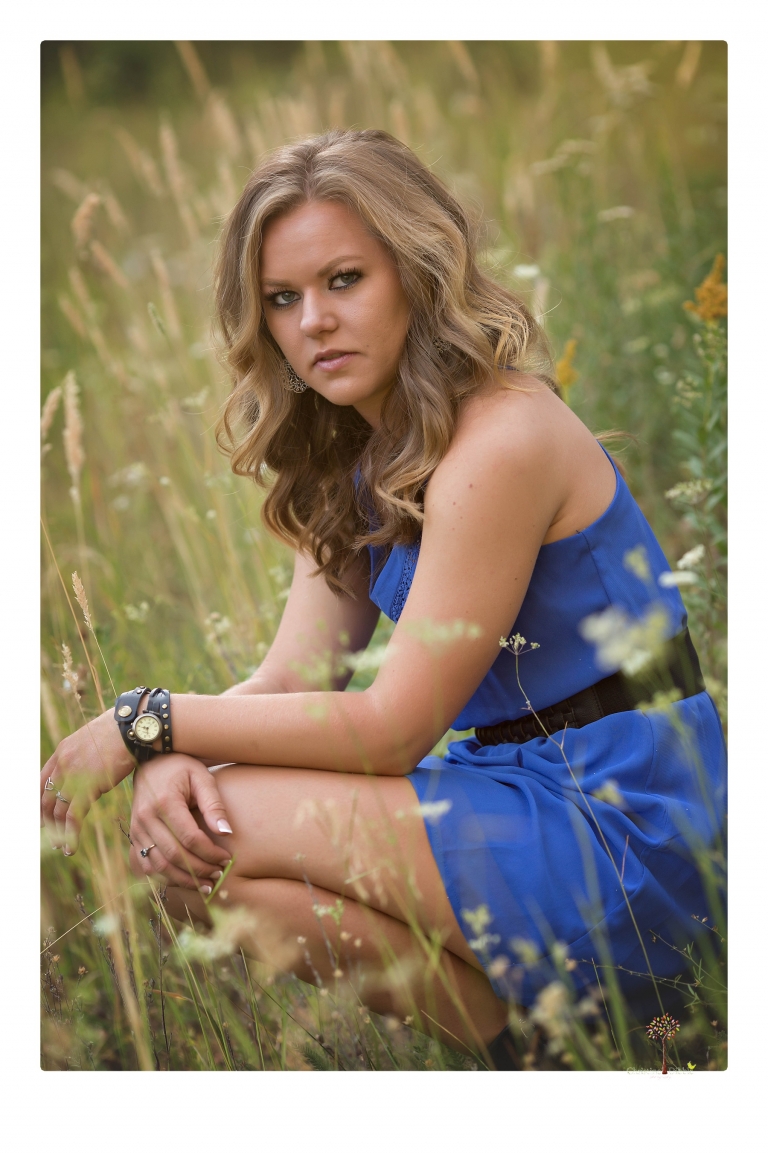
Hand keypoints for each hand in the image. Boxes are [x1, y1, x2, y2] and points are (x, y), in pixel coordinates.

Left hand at [41, 709, 134, 854]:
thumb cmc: (123, 731)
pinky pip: (73, 817)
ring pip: (57, 811)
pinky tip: (71, 847)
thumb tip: (89, 766)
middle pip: (46, 798)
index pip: (42, 781)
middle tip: (49, 834)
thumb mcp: (95, 739)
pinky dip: (70, 835)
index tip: (43, 814)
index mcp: (63, 750)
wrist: (134, 726)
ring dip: (57, 831)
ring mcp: (74, 775)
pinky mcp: (88, 787)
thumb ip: (85, 754)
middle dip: (46, 819)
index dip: (40, 800)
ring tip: (60, 845)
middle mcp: (63, 763)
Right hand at [129, 754, 233, 890]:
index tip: (226, 859)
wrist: (150, 762)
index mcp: (165, 802)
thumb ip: (214, 804)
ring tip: (205, 884)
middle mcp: (146, 818)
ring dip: (183, 880)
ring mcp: (137, 829)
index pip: (190, 838)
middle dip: (199, 870)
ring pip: (158, 866)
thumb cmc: (181, 768)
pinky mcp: (133, 836)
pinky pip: (147, 865)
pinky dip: (165, 877)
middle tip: (218, 875)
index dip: (210, 853)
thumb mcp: (202, 777)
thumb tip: (226, 832)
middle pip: (174, 856)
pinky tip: (184, 880)